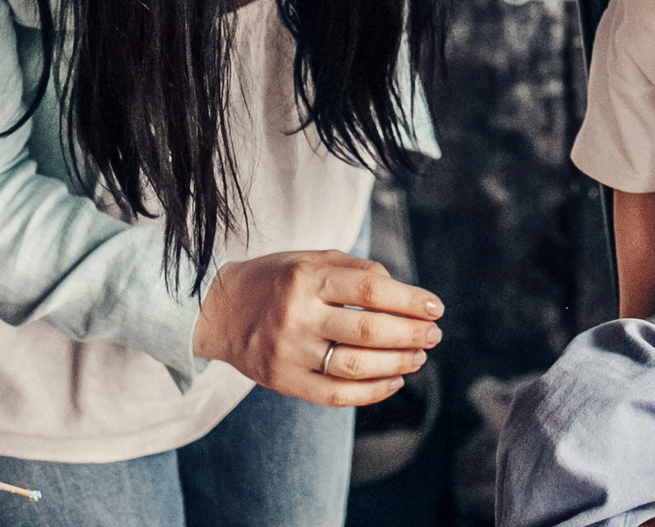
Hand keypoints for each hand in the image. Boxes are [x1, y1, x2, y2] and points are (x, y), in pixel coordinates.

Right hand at [192, 251, 441, 407]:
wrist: (218, 311)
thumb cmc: (277, 280)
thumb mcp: (312, 259)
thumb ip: (357, 272)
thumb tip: (405, 295)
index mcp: (307, 279)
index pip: (370, 290)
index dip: (410, 300)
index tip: (435, 307)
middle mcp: (297, 316)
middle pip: (368, 330)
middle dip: (410, 334)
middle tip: (433, 335)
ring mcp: (290, 353)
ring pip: (355, 366)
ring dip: (397, 364)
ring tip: (419, 357)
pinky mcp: (284, 382)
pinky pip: (336, 395)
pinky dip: (372, 392)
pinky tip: (394, 381)